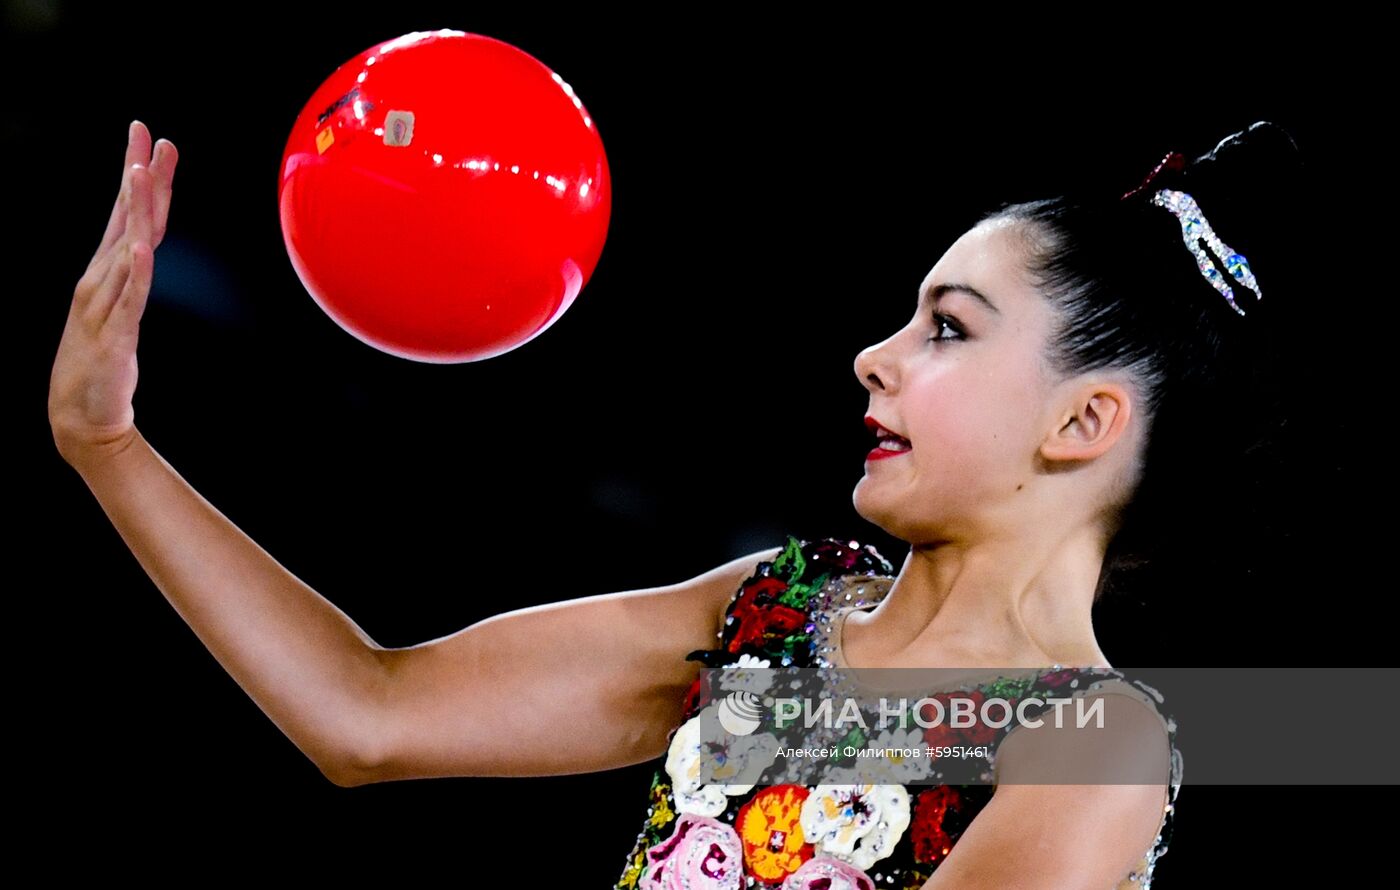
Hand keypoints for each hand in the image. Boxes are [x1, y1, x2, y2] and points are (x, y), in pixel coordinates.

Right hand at [49, 121, 177, 468]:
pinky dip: (135, 272)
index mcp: (106, 272)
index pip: (126, 214)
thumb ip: (131, 274)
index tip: (150, 137)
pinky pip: (128, 299)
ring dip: (132, 212)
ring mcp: (104, 305)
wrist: (80, 416)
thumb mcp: (121, 307)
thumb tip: (142, 240)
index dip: (139, 176)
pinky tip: (140, 248)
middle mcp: (101, 280)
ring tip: (140, 174)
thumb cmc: (102, 361)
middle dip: (136, 175)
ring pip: (123, 249)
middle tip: (146, 135)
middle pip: (124, 219)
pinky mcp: (114, 336)